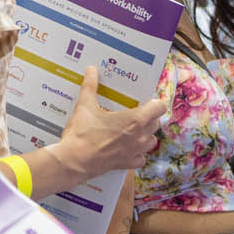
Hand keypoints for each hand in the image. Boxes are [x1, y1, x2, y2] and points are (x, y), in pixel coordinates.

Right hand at [51, 66, 164, 182]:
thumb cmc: (82, 133)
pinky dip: (138, 154)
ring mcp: (135, 151)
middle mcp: (140, 136)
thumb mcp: (85, 105)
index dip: (154, 103)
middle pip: (155, 123)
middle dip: (149, 117)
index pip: (159, 108)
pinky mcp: (127, 163)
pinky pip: (141, 159)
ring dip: (146, 134)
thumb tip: (91, 70)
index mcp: (135, 120)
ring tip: (132, 129)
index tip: (145, 101)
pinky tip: (128, 148)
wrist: (74, 161)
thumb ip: (90, 86)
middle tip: (134, 112)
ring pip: (151, 141)